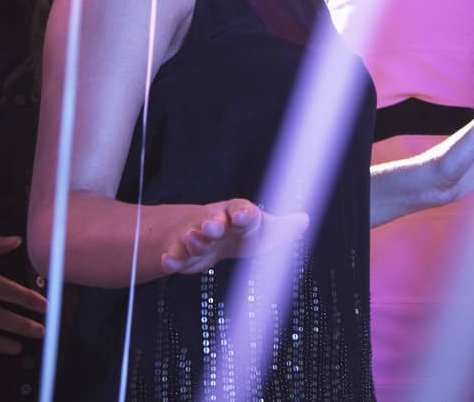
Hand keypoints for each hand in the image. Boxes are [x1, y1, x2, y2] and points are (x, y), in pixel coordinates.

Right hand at [159, 199, 309, 274]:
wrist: (205, 233)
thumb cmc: (239, 231)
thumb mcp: (263, 229)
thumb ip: (283, 227)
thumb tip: (304, 220)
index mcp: (237, 215)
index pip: (241, 210)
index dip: (244, 213)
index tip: (246, 215)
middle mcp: (215, 222)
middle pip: (213, 221)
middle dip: (213, 224)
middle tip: (214, 227)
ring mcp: (195, 236)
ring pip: (192, 237)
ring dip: (194, 239)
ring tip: (195, 240)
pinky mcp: (181, 253)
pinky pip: (174, 256)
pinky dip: (172, 260)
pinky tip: (169, 263)